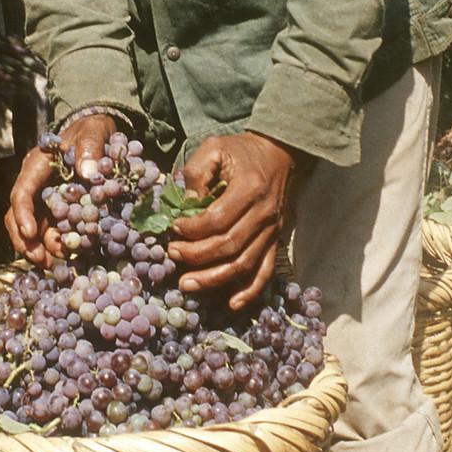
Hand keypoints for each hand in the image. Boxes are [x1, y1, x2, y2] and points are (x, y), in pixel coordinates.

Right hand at [4, 110, 116, 265]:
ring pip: (32, 228)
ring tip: (54, 264)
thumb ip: (90, 147)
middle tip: (41, 259)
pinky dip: (55, 245)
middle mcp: (36, 185)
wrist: (97, 133)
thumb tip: (89, 172)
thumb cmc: (91, 130)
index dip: (23, 213)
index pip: (22, 191)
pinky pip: (51, 230)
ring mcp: (45, 199)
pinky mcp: (57, 209)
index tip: (30, 233)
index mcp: (37, 164)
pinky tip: (67, 257)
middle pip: (19, 216)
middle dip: (26, 240)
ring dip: (40, 248)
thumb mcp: (93, 131)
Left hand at [167, 130, 297, 310]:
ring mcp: (272, 230)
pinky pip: (265, 271)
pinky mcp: (276, 240)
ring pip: (243, 264)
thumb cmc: (242, 151)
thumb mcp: (214, 147)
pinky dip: (250, 291)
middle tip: (172, 254)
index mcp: (249, 188)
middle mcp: (264, 213)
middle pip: (228, 246)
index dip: (192, 229)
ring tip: (187, 284)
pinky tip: (232, 303)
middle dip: (195, 255)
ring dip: (214, 279)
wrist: (280, 153)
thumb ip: (196, 172)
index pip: (217, 219)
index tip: (173, 227)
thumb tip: (186, 206)